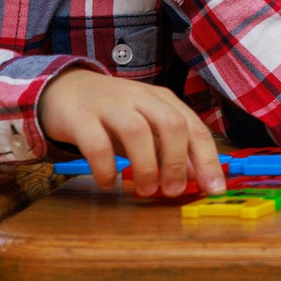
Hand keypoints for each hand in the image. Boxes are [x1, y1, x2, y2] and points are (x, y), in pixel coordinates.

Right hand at [39, 68, 224, 197]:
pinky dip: (106, 168)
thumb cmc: (114, 114)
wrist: (66, 89)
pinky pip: (97, 144)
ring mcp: (111, 105)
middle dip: (177, 162)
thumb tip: (196, 177)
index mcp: (163, 100)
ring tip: (145, 191)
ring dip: (146, 167)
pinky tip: (108, 183)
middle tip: (173, 191)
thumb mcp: (147, 126)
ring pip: (137, 132)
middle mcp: (141, 98)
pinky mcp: (81, 117)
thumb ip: (170, 149)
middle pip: (171, 124)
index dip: (207, 160)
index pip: (195, 128)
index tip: (214, 189)